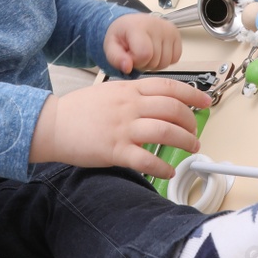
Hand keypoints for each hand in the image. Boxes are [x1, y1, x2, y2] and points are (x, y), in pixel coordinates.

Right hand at [29, 77, 210, 178]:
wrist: (52, 124)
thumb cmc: (78, 110)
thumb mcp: (109, 91)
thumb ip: (133, 93)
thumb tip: (156, 100)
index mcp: (129, 89)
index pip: (169, 87)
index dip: (193, 94)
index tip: (205, 102)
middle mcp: (129, 106)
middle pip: (172, 109)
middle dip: (190, 122)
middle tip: (195, 132)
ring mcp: (123, 128)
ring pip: (165, 132)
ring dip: (184, 142)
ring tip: (190, 149)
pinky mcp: (115, 150)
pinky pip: (147, 159)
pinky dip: (163, 167)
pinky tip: (168, 170)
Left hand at [103, 13, 181, 74]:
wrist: (130, 22)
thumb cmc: (122, 34)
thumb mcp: (111, 46)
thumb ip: (116, 58)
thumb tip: (127, 67)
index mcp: (138, 26)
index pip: (144, 55)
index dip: (136, 62)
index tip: (130, 55)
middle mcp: (157, 26)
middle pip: (156, 61)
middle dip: (144, 64)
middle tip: (137, 54)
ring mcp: (169, 30)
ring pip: (166, 63)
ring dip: (155, 64)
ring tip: (146, 53)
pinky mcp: (177, 35)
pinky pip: (175, 59)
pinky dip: (165, 60)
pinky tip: (156, 52)